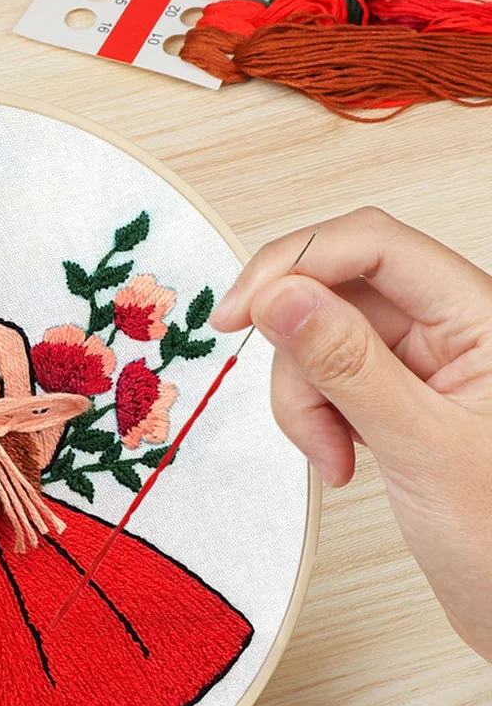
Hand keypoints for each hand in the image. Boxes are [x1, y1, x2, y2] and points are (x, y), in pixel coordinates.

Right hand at [210, 207, 491, 660]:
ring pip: (318, 340)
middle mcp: (449, 326)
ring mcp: (417, 361)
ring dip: (303, 400)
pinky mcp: (391, 394)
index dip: (296, 263)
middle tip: (299, 414)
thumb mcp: (420, 445)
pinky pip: (323, 380)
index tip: (237, 314)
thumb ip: (348, 365)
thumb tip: (279, 294)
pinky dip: (313, 418)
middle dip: (298, 355)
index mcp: (482, 317)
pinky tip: (339, 460)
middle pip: (334, 293)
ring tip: (332, 459)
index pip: (374, 246)